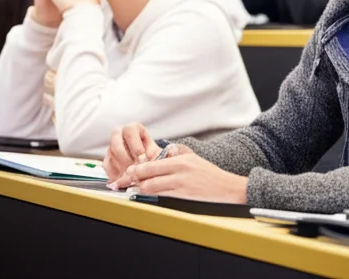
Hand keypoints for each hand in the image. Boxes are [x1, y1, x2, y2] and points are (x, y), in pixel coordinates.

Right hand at [104, 122, 185, 183]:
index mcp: (132, 128)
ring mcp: (110, 148)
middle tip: (135, 169)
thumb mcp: (158, 151)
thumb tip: (171, 152)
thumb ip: (163, 152)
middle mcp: (118, 135)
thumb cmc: (151, 155)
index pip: (130, 131)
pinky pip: (107, 167)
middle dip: (126, 158)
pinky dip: (116, 174)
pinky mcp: (106, 160)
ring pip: (111, 156)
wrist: (144, 163)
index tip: (143, 159)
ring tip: (132, 177)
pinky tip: (125, 180)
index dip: (136, 146)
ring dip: (122, 168)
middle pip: (116, 143)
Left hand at [125, 151, 248, 202]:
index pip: (151, 163)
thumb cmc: (210, 174)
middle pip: (147, 174)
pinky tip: (145, 197)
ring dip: (139, 189)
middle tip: (121, 183)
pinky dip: (151, 197)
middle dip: (132, 179)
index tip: (127, 172)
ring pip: (151, 187)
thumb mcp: (194, 157)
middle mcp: (179, 170)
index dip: (136, 169)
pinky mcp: (184, 196)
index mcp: (180, 159)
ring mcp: (181, 184)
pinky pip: (162, 196)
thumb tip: (161, 152)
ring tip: (131, 190)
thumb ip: (177, 153)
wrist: (227, 188)